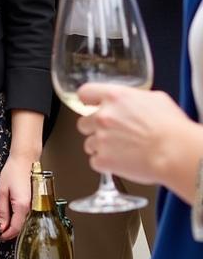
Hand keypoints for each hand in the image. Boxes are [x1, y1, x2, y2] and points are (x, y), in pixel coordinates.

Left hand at [0, 150, 36, 239]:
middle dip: (12, 233)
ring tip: (6, 228)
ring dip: (16, 227)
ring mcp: (35, 206)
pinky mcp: (36, 203)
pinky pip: (29, 216)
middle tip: (1, 234)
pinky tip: (14, 219)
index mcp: (21, 206)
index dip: (7, 235)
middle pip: (22, 227)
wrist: (25, 161)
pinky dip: (21, 220)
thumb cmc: (13, 172)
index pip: (15, 228)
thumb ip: (2, 210)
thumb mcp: (2, 191)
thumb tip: (2, 226)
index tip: (0, 237)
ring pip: (26, 223)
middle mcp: (31, 208)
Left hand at [77, 84, 192, 186]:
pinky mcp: (103, 159)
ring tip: (121, 152)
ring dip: (101, 148)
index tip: (89, 106)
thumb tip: (133, 102)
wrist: (176, 153)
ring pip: (89, 144)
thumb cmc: (172, 128)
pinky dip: (106, 164)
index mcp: (113, 97)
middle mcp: (102, 116)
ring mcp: (100, 138)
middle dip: (95, 129)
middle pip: (83, 122)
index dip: (87, 101)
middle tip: (112, 135)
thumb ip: (135, 98)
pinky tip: (121, 163)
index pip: (85, 93)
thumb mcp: (155, 100)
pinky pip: (96, 162)